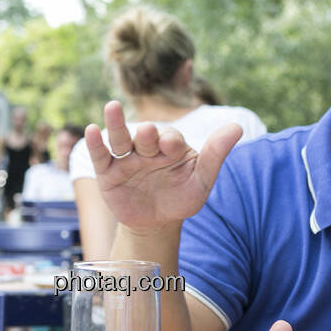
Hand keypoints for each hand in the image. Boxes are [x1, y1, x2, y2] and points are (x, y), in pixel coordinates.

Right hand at [84, 100, 241, 232]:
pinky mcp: (108, 173)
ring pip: (120, 138)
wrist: (157, 223)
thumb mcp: (201, 181)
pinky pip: (101, 156)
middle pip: (144, 136)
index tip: (171, 147)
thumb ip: (216, 155)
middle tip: (147, 133)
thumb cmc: (181, 198)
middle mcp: (147, 148)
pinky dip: (95, 144)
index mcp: (171, 146)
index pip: (170, 138)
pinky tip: (92, 131)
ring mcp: (127, 159)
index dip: (170, 141)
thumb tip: (237, 127)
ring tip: (111, 107)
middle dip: (146, 135)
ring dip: (115, 123)